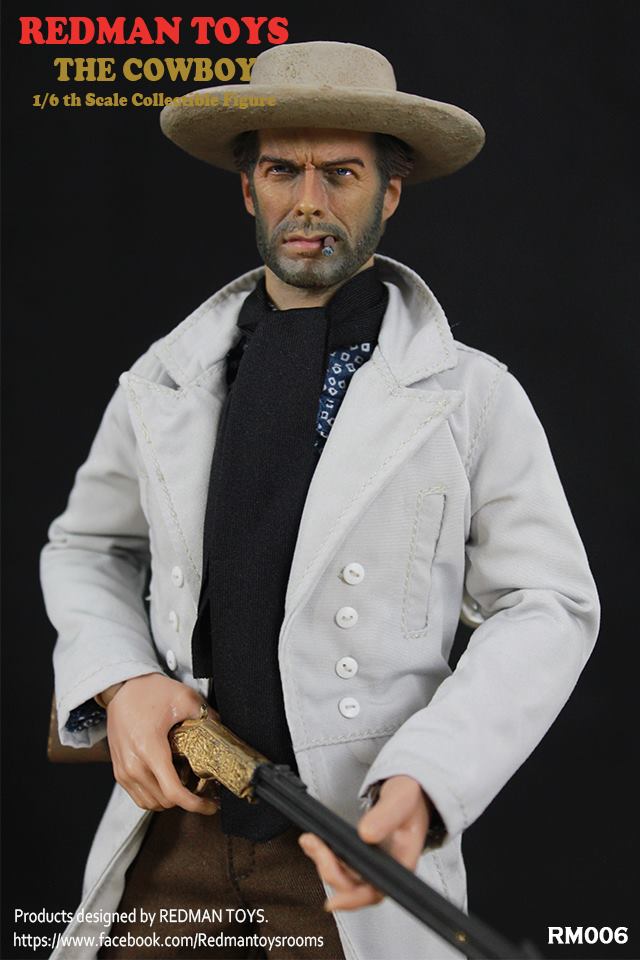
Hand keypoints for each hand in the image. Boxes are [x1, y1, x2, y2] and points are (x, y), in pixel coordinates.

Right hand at [104, 673, 218, 814]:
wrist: (121, 688)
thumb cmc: (148, 692)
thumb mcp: (184, 698)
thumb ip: (206, 716)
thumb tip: (223, 729)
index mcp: (150, 749)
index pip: (173, 792)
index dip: (195, 804)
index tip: (210, 805)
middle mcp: (134, 765)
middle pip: (165, 801)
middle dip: (187, 799)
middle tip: (203, 789)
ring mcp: (124, 770)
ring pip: (151, 803)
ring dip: (170, 800)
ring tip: (186, 786)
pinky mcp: (119, 771)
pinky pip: (139, 796)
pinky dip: (155, 796)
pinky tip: (168, 781)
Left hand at [298, 775, 430, 911]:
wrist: (410, 790)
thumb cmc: (411, 797)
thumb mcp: (400, 800)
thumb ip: (385, 816)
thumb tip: (366, 834)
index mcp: (401, 862)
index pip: (377, 892)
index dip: (354, 899)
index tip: (334, 900)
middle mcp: (386, 868)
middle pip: (355, 888)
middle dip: (331, 871)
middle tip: (316, 846)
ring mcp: (373, 862)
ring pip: (344, 877)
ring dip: (323, 863)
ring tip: (310, 841)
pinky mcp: (361, 854)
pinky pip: (340, 864)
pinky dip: (324, 856)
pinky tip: (314, 843)